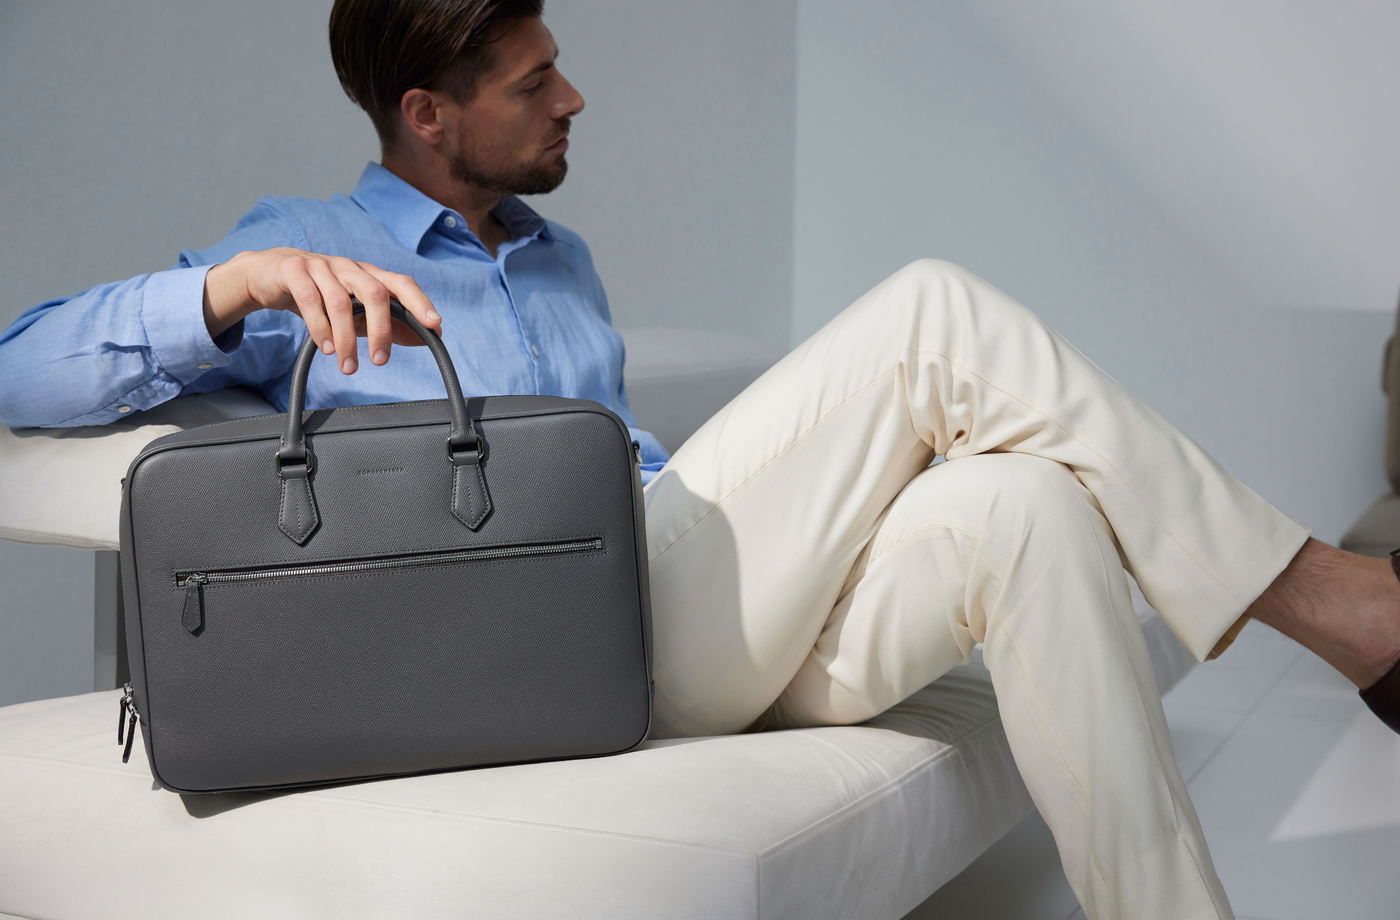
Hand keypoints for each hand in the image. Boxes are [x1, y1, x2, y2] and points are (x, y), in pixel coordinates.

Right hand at [202, 248, 441, 374]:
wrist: (269, 275)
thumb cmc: (320, 294)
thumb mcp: (357, 310)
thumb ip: (390, 324)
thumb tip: (427, 337)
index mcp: (368, 275)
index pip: (401, 283)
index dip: (420, 302)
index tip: (434, 325)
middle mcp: (349, 267)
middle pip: (375, 292)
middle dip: (381, 329)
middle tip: (380, 360)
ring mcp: (321, 266)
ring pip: (341, 301)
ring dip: (347, 338)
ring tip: (348, 365)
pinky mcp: (294, 271)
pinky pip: (310, 299)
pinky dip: (320, 327)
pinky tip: (326, 348)